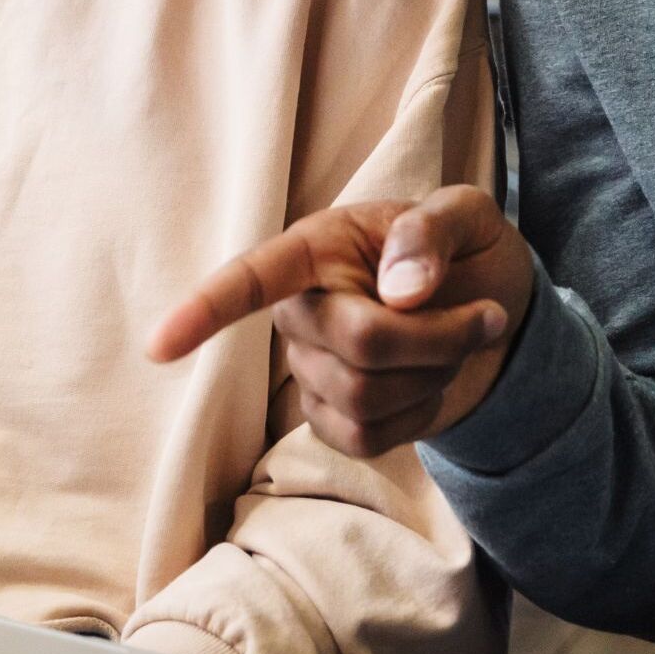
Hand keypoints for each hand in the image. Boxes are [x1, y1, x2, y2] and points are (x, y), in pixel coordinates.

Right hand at [145, 184, 536, 456]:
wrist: (496, 314)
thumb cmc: (466, 252)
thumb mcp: (468, 215)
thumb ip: (433, 232)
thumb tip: (400, 291)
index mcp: (316, 248)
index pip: (251, 279)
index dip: (205, 310)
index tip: (158, 345)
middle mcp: (300, 311)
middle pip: (356, 346)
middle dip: (437, 339)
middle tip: (483, 316)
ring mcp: (311, 371)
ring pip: (367, 397)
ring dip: (436, 373)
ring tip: (456, 341)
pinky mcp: (334, 421)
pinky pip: (368, 438)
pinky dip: (420, 413)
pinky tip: (430, 383)